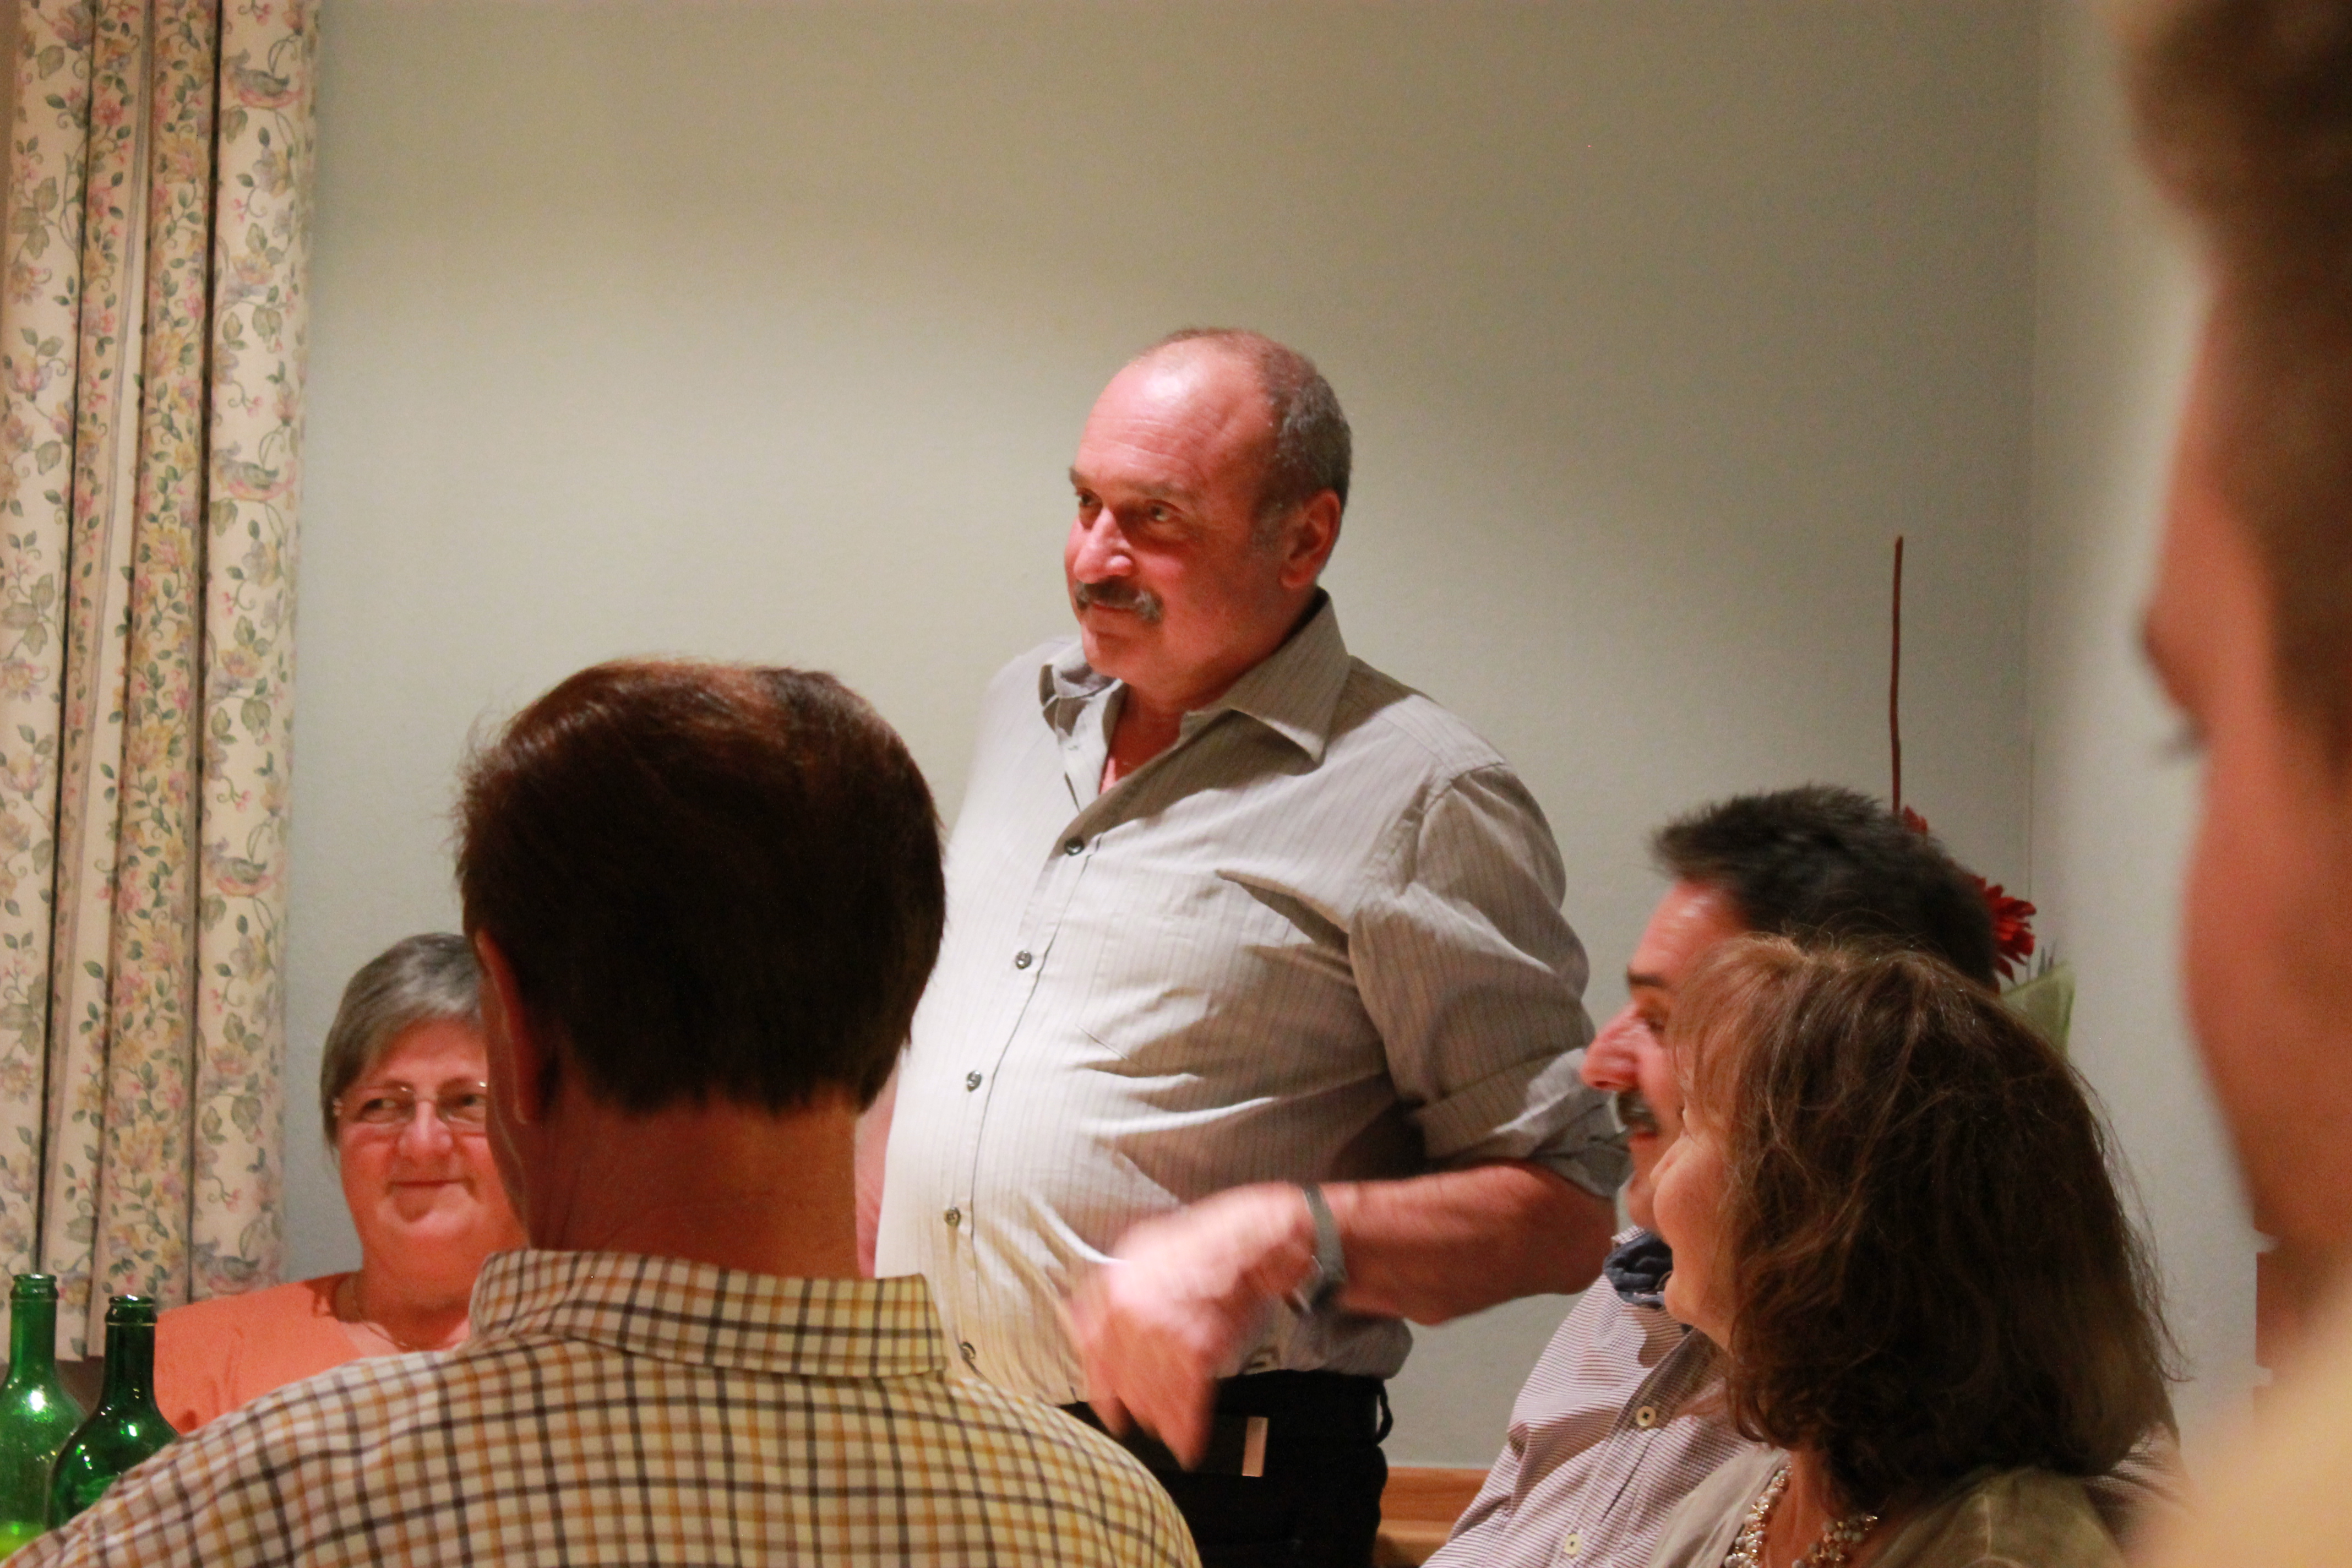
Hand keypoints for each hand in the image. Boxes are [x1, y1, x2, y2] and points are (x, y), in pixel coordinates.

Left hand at [1064, 1185, 1316, 1466]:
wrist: (1252, 1237)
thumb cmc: (1205, 1246)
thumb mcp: (1144, 1255)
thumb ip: (1114, 1293)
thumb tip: (1080, 1325)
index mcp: (1113, 1282)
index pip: (1092, 1346)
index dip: (1101, 1384)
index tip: (1109, 1408)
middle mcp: (1129, 1306)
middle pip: (1124, 1374)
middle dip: (1138, 1404)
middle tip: (1146, 1423)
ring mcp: (1161, 1326)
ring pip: (1153, 1388)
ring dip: (1163, 1419)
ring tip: (1171, 1438)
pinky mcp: (1196, 1344)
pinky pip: (1187, 1394)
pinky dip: (1189, 1423)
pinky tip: (1189, 1441)